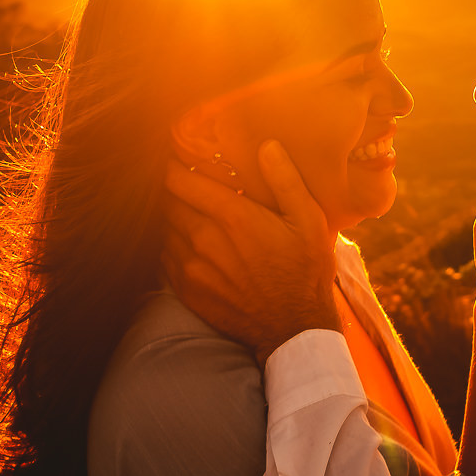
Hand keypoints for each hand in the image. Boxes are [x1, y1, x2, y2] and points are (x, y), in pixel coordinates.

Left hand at [162, 140, 340, 365]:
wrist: (294, 329)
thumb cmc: (306, 272)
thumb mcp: (309, 221)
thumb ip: (286, 181)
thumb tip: (267, 146)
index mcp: (234, 217)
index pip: (181, 180)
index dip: (175, 166)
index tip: (179, 160)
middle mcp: (206, 240)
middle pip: (169, 203)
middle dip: (176, 191)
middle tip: (188, 186)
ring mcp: (193, 268)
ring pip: (167, 230)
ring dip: (175, 220)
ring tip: (192, 216)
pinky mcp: (189, 291)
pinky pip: (166, 259)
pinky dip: (174, 248)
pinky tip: (193, 247)